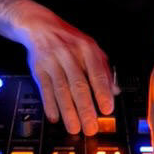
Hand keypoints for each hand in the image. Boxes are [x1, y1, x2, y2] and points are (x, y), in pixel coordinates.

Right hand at [12, 0, 116, 135]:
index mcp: (87, 48)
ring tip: (74, 128)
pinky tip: (55, 117)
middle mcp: (70, 54)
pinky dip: (49, 104)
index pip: (97, 73)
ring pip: (61, 89)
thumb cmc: (69, 40)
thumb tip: (115, 91)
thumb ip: (103, 68)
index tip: (107, 109)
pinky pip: (45, 89)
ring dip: (68, 111)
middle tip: (91, 127)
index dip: (102, 92)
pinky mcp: (38, 68)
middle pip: (79, 84)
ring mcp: (53, 61)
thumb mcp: (90, 48)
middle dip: (85, 108)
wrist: (40, 26)